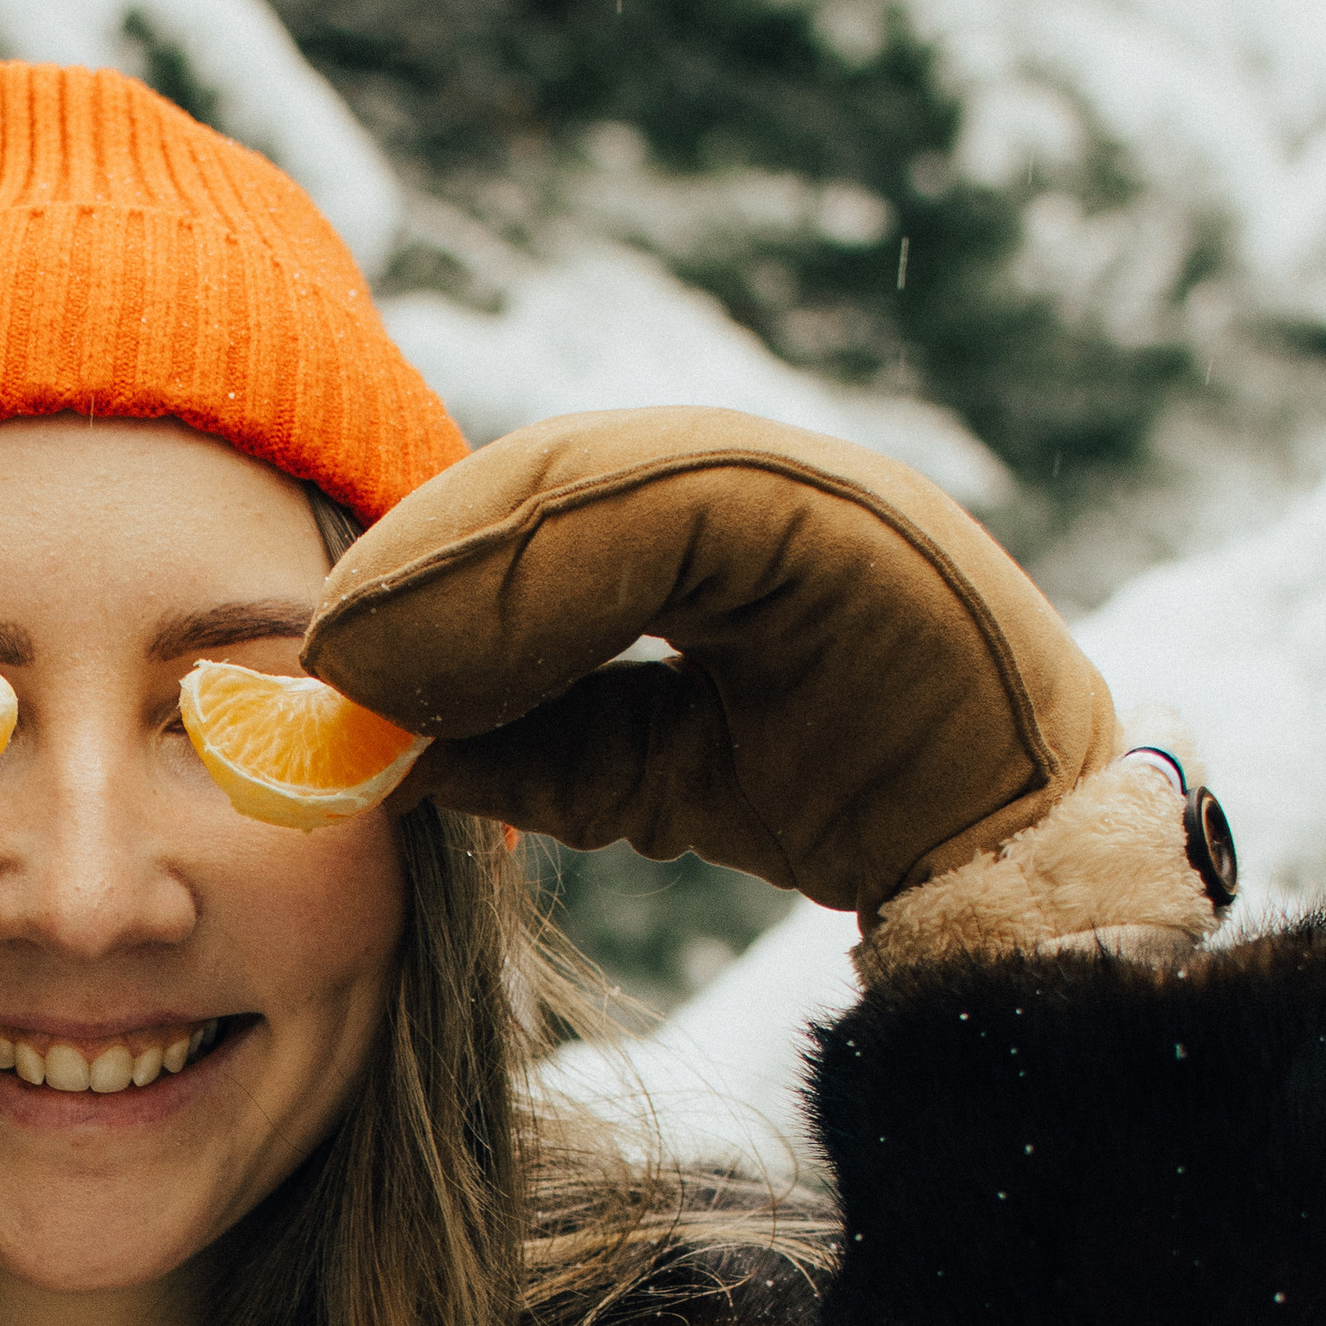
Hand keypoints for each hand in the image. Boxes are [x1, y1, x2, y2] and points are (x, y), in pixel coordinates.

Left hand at [306, 409, 1120, 919]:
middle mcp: (754, 470)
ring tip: (362, 656)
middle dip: (420, 562)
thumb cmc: (848, 793)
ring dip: (464, 568)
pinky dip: (556, 574)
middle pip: (550, 475)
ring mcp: (806, 474)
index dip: (416, 574)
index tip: (314, 658)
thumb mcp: (646, 779)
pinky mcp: (841, 510)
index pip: (533, 515)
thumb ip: (529, 748)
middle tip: (314, 651)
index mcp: (709, 521)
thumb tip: (369, 744)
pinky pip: (677, 508)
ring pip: (597, 477)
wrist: (1012, 855)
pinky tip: (468, 653)